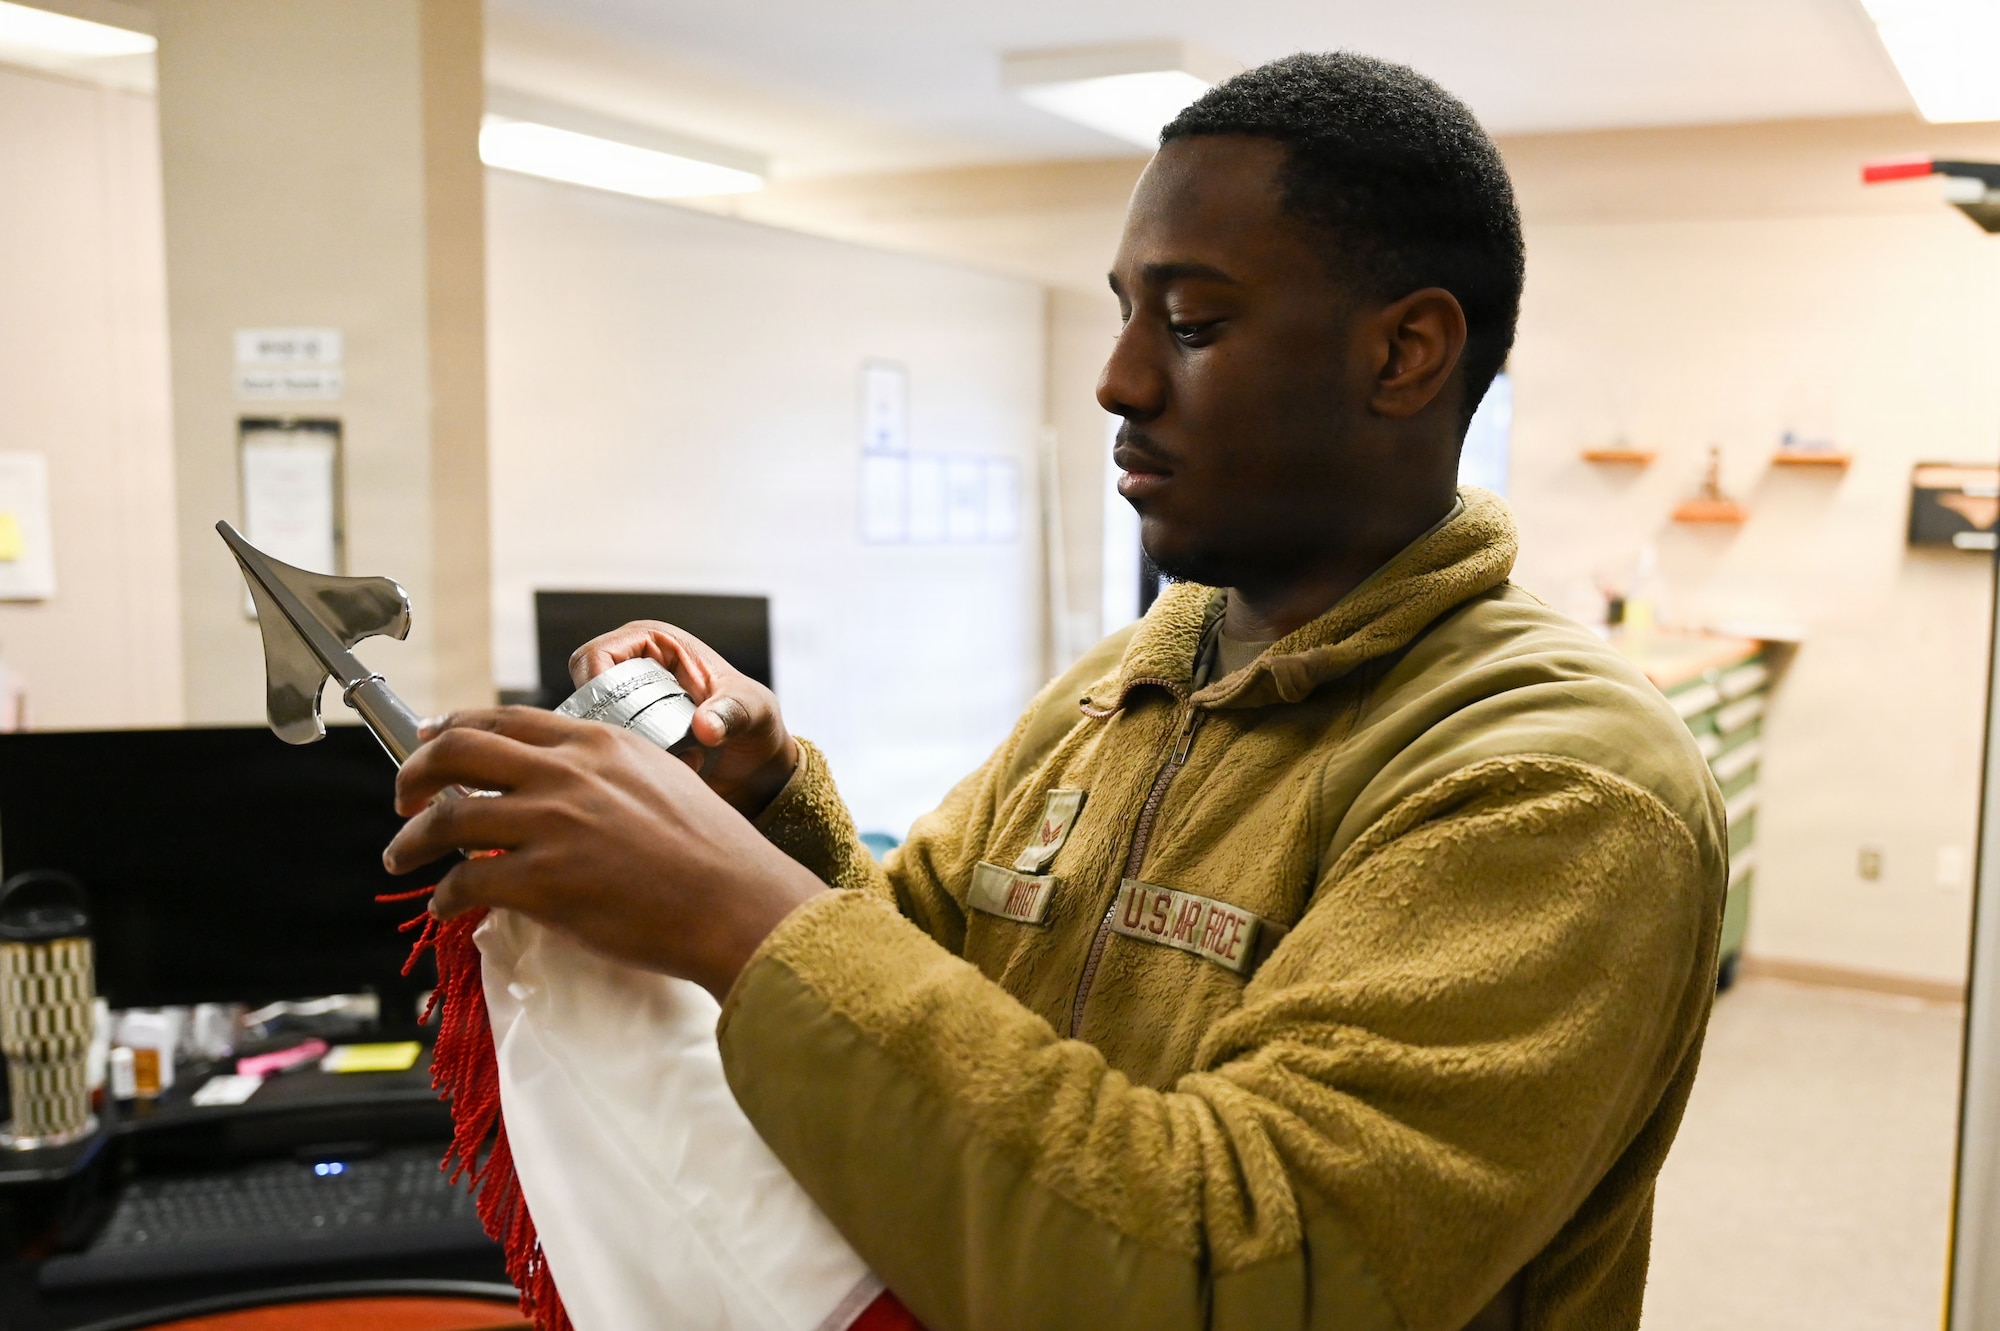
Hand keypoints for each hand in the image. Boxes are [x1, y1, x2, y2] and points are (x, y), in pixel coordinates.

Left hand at [383, 707, 824, 999]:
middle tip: (403, 798)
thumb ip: (603, 772)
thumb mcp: (657, 779)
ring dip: (410, 840)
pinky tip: (447, 904)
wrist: (735, 902)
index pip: (501, 720)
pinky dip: (444, 895)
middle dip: (413, 774)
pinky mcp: (543, 881)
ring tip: (402, 857)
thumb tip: (557, 785)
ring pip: (446, 819)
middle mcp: (567, 772)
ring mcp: (551, 824)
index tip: (431, 745)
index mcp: (596, 741)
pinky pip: (465, 882)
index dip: (452, 731)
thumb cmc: (711, 851)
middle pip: (456, 752)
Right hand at [569, 621, 796, 817]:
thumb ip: (731, 714)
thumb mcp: (753, 713)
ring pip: (592, 728)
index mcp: (654, 642)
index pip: (596, 655)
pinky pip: (606, 752)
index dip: (595, 685)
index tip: (618, 723)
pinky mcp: (629, 738)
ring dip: (627, 750)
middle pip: (585, 696)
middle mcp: (633, 670)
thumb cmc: (757, 726)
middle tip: (655, 750)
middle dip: (614, 728)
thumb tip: (704, 727)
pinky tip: (673, 771)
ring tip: (675, 760)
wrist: (759, 767)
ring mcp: (627, 707)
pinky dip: (632, 765)